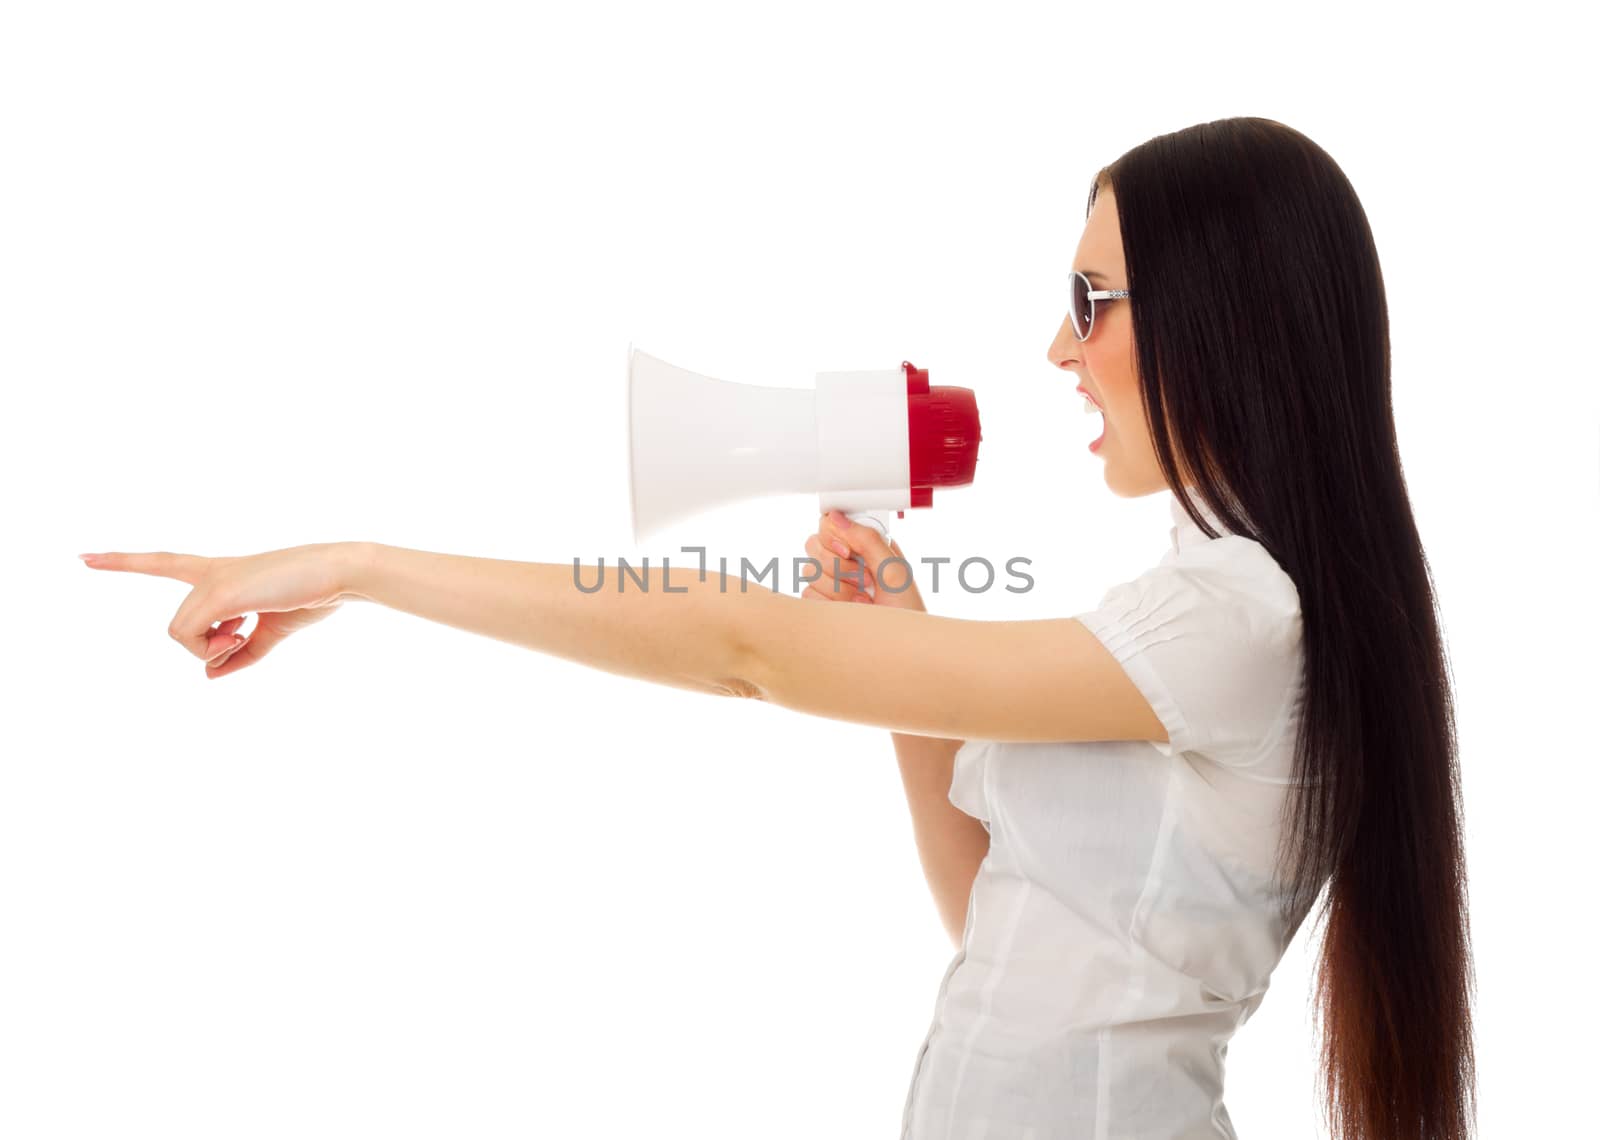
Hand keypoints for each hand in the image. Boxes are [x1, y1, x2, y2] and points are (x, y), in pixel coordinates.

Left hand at [77, 541, 358, 677]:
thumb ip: (242, 653)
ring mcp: (213, 580)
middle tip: (241, 643)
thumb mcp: (273, 632)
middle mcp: (210, 572)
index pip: (163, 563)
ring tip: (246, 634)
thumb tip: (209, 675)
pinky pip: (190, 635)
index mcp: (222, 574)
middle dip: (206, 649)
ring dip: (211, 649)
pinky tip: (245, 631)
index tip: (84, 557)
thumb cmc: (311, 596)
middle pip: (178, 627)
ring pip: (179, 634)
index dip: (124, 562)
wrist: (339, 575)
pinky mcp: (219, 590)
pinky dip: (214, 648)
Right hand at [801, 510, 925, 612]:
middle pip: (813, 545)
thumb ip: (867, 538)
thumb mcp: (894, 568)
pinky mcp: (822, 605)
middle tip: (863, 580)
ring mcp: (832, 584)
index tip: (849, 551)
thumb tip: (836, 517)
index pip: (830, 524)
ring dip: (839, 588)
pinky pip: (807, 594)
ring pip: (809, 571)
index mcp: (864, 546)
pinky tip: (851, 610)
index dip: (834, 536)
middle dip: (838, 565)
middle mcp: (845, 561)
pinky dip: (830, 603)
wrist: (899, 645)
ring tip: (862, 599)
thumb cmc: (906, 609)